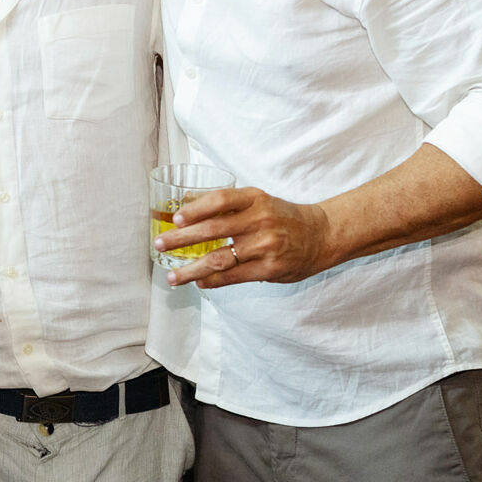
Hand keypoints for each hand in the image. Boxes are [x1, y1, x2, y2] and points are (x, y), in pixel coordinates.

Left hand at [156, 187, 339, 288]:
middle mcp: (260, 219)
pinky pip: (234, 276)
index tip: (175, 218)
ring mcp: (265, 245)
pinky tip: (199, 282)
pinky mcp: (270, 268)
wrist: (321, 235)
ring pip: (220, 258)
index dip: (195, 209)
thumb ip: (226, 203)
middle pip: (213, 229)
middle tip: (159, 245)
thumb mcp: (258, 201)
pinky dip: (213, 280)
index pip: (219, 200)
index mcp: (255, 198)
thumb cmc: (282, 217)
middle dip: (182, 239)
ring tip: (172, 276)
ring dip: (191, 269)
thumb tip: (184, 200)